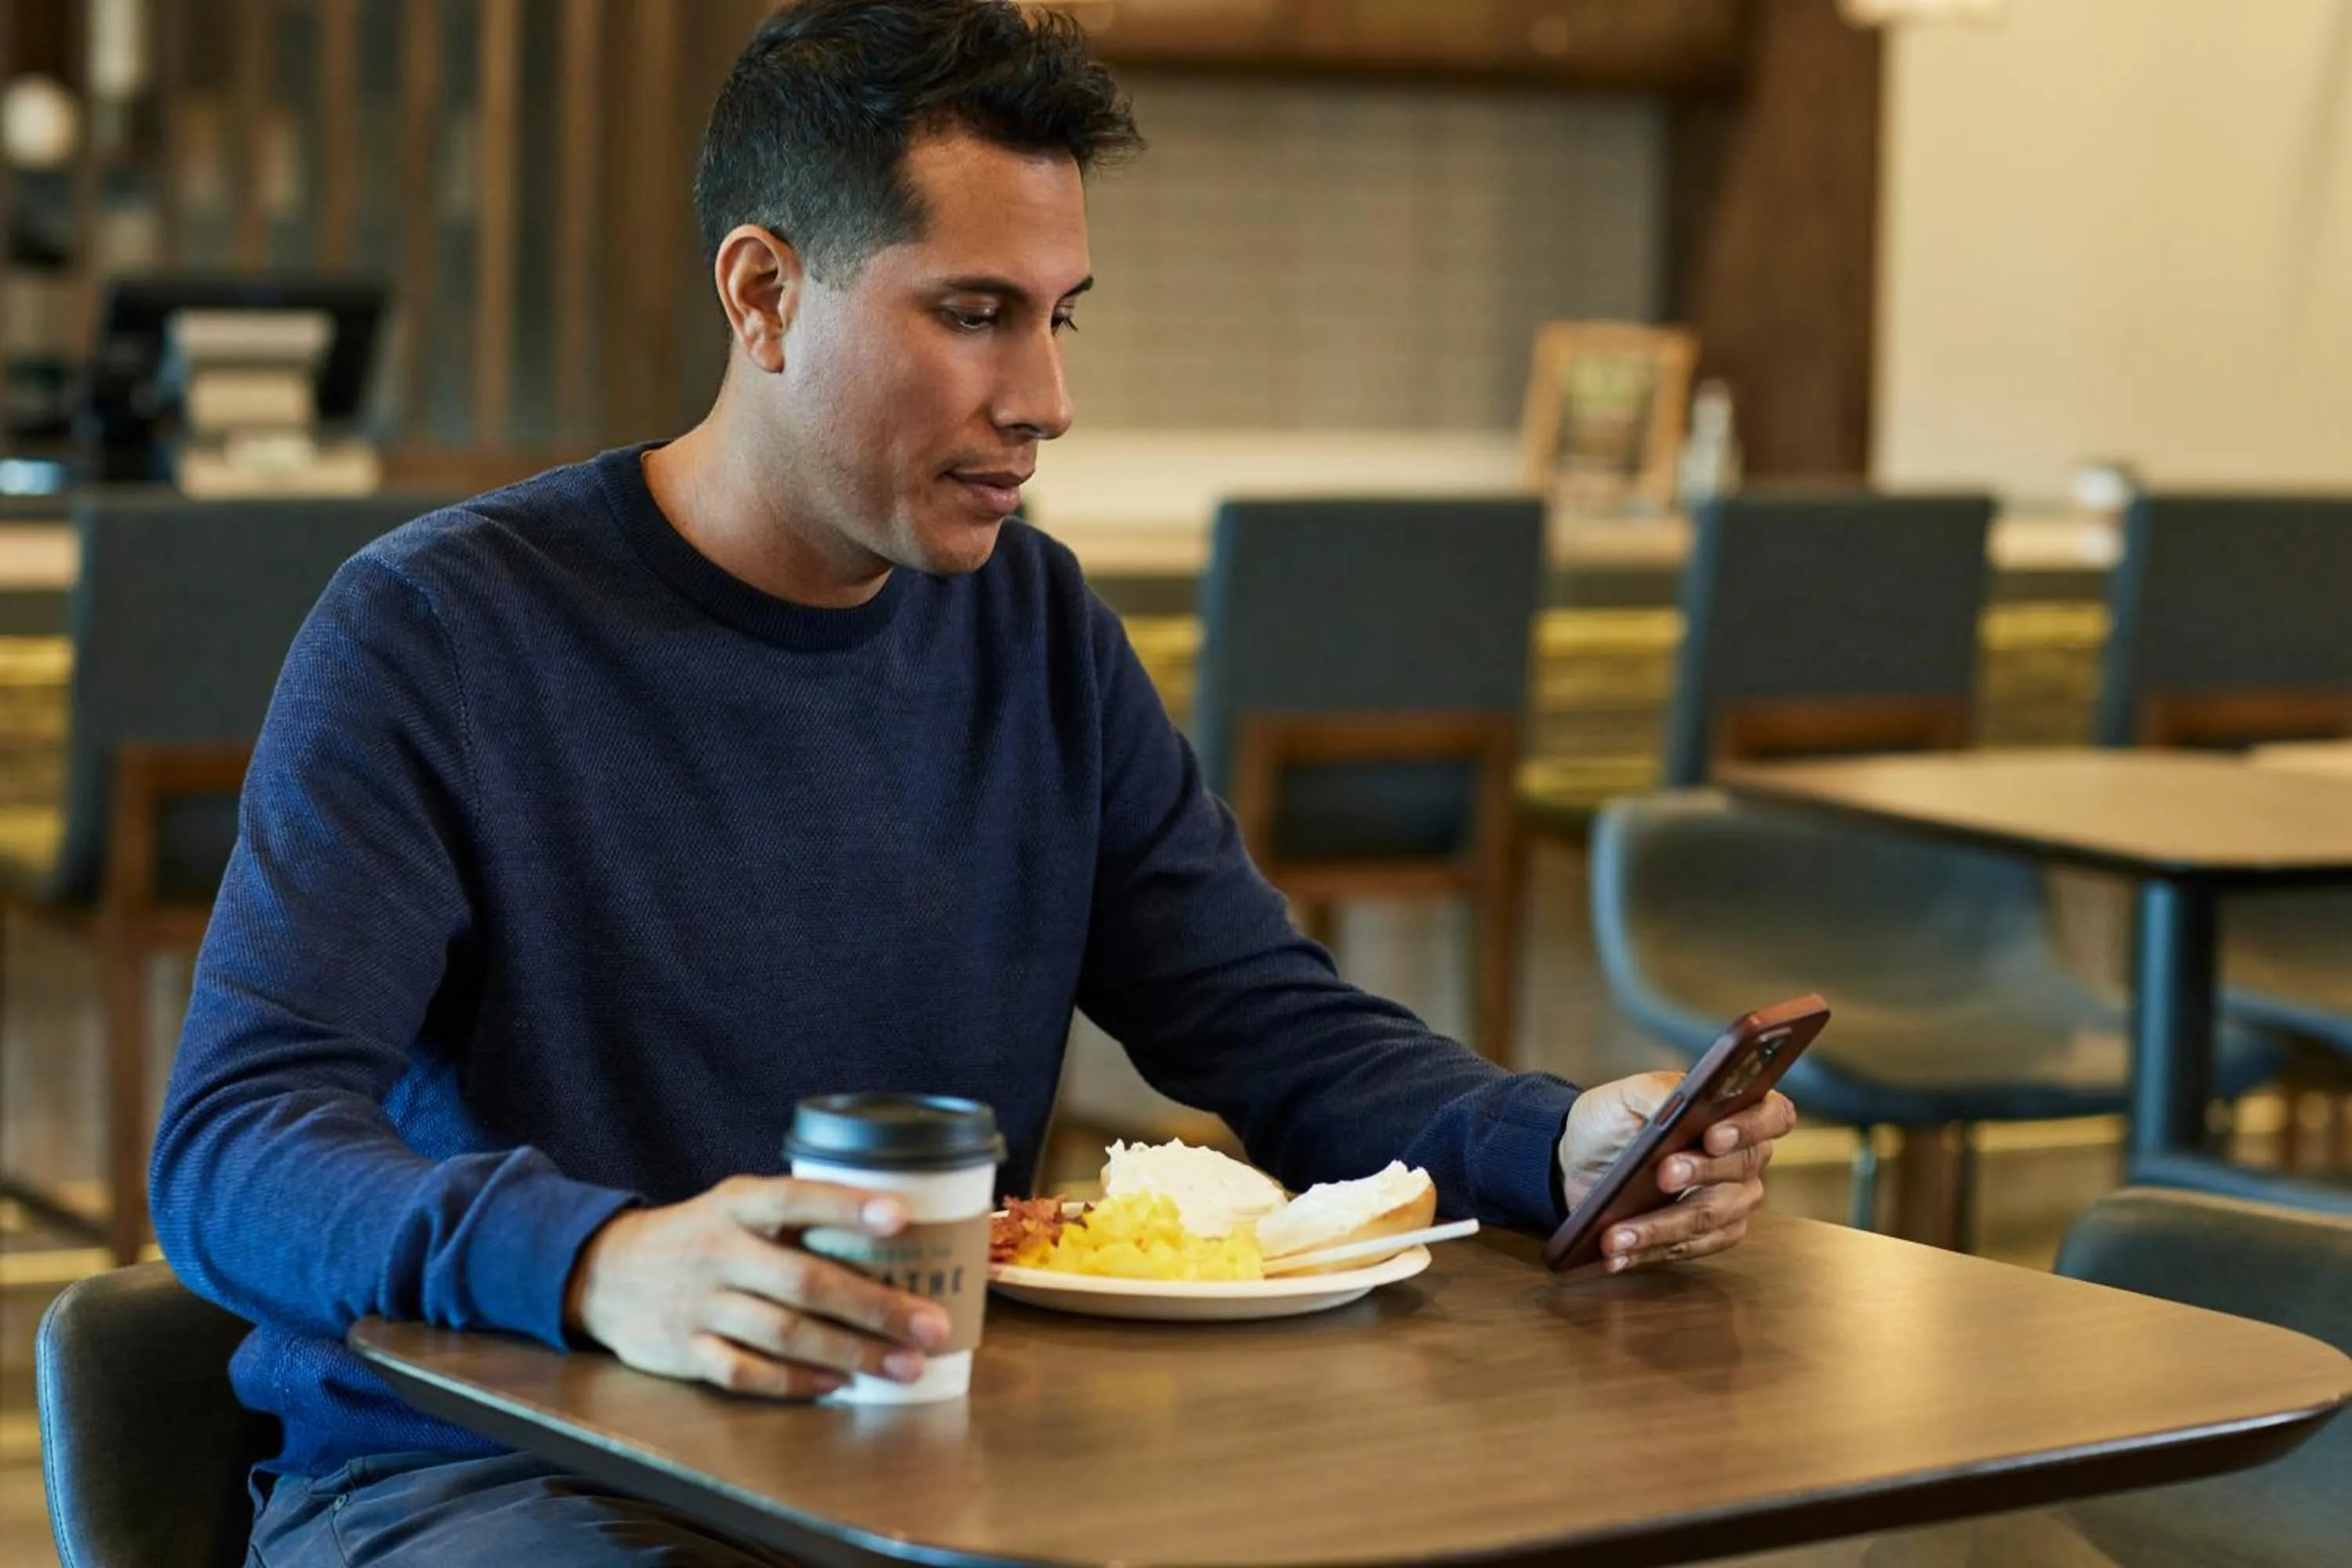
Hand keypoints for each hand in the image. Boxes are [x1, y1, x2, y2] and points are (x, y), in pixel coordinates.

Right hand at [563, 1175, 951, 1397]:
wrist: (603, 1272)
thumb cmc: (697, 1235)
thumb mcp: (734, 1206)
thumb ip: (794, 1217)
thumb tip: (893, 1232)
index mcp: (735, 1204)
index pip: (795, 1199)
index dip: (846, 1207)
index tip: (899, 1217)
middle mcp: (717, 1252)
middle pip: (804, 1281)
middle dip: (875, 1306)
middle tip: (931, 1325)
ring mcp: (699, 1306)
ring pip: (784, 1333)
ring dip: (852, 1352)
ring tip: (905, 1366)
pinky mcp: (685, 1351)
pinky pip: (747, 1372)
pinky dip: (796, 1380)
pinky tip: (839, 1384)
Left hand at [1557, 1071, 1795, 1273]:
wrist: (1579, 1160)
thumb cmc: (1612, 1120)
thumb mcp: (1628, 1095)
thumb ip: (1662, 1092)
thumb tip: (1685, 1102)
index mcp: (1734, 1110)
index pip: (1772, 1114)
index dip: (1751, 1126)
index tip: (1713, 1136)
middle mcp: (1743, 1156)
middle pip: (1741, 1168)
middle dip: (1700, 1172)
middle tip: (1663, 1174)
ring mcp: (1732, 1199)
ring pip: (1711, 1217)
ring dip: (1661, 1226)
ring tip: (1616, 1234)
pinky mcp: (1711, 1235)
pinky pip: (1691, 1248)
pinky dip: (1650, 1250)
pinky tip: (1618, 1253)